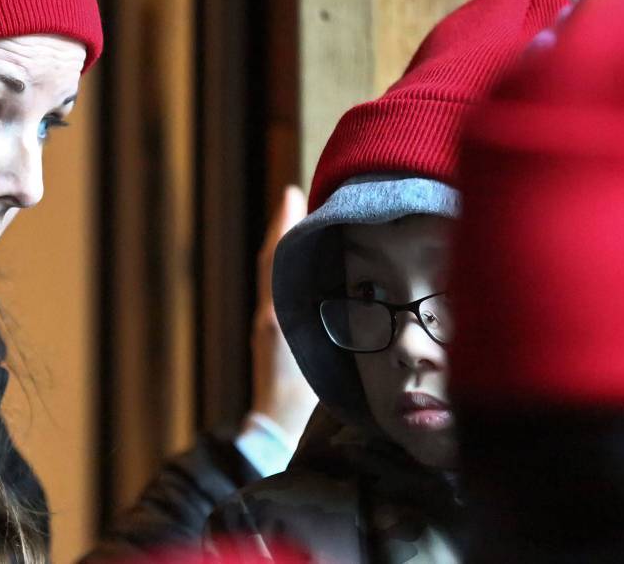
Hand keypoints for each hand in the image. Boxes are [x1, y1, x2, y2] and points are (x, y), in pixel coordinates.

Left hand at [250, 186, 317, 445]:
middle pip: (271, 261)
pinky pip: (275, 289)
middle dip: (284, 228)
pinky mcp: (269, 335)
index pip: (275, 261)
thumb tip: (357, 298)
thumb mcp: (318, 365)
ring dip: (284, 246)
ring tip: (301, 219)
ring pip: (272, 274)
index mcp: (275, 317)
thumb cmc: (298, 404)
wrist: (272, 431)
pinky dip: (285, 268)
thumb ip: (335, 334)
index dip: (284, 226)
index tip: (291, 193)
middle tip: (296, 195)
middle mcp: (266, 314)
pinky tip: (301, 264)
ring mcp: (265, 324)